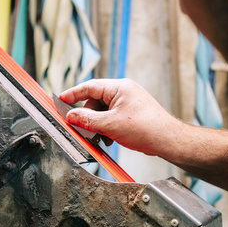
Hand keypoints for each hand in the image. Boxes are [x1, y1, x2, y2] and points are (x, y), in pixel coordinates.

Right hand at [60, 79, 184, 156]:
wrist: (167, 140)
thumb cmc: (145, 128)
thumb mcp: (110, 125)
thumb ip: (87, 120)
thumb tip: (71, 116)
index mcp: (119, 87)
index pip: (89, 86)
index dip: (73, 94)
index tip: (60, 100)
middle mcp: (124, 91)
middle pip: (95, 101)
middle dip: (88, 117)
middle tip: (84, 130)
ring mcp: (129, 102)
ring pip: (103, 112)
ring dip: (98, 126)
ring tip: (102, 139)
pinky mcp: (132, 113)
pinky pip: (113, 117)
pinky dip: (108, 128)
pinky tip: (110, 140)